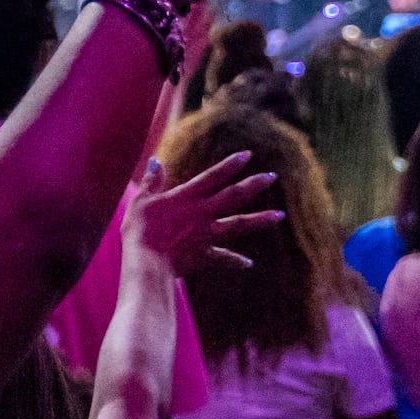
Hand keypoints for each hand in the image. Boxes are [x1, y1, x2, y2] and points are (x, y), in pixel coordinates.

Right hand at [130, 148, 280, 277]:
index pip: (213, 177)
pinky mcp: (204, 255)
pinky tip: (248, 264)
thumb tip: (155, 161)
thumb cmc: (139, 229)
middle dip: (254, 185)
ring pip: (238, 224)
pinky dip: (236, 261)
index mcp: (187, 197)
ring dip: (260, 220)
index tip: (248, 155)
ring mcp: (206, 235)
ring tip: (280, 216)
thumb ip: (151, 181)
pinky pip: (224, 258)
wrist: (145, 260)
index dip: (230, 165)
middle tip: (272, 177)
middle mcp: (202, 214)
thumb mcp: (141, 200)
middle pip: (233, 196)